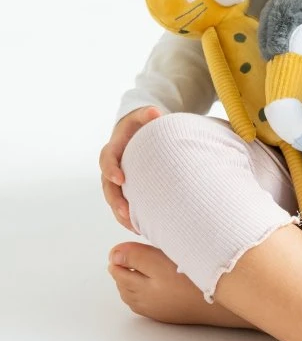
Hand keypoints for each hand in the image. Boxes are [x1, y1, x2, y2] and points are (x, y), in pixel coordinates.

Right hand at [99, 106, 160, 232]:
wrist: (138, 132)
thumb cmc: (141, 123)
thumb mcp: (143, 115)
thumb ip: (148, 114)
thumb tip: (155, 113)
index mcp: (113, 149)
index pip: (107, 159)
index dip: (111, 169)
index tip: (120, 179)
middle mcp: (111, 167)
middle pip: (107, 187)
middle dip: (115, 201)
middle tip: (126, 213)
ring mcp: (115, 179)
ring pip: (113, 200)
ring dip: (121, 214)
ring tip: (134, 227)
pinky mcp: (123, 188)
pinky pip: (122, 204)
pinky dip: (128, 216)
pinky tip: (141, 228)